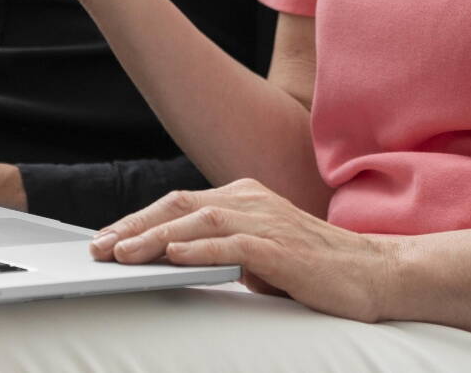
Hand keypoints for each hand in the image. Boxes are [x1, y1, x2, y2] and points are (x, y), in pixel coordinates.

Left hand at [90, 179, 398, 322]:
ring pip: (198, 221)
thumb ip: (226, 248)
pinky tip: (173, 256)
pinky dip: (198, 249)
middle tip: (99, 246)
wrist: (372, 273)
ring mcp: (266, 220)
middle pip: (180, 205)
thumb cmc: (316, 267)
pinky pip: (231, 244)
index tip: (108, 237)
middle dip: (135, 225)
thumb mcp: (261, 252)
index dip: (141, 219)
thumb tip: (182, 259)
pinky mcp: (280, 247)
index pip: (182, 203)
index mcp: (246, 197)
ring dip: (155, 237)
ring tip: (123, 253)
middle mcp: (251, 199)